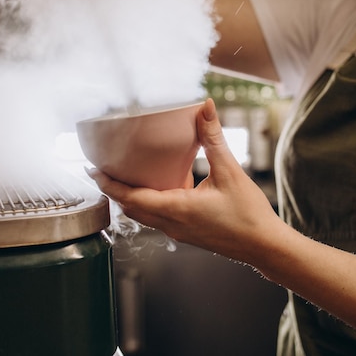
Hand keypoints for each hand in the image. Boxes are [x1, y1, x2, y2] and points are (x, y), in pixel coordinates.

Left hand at [87, 98, 279, 262]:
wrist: (263, 246)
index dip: (108, 184)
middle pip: (129, 207)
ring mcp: (177, 231)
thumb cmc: (249, 215)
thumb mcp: (230, 172)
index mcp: (176, 209)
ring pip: (141, 214)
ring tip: (119, 176)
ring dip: (127, 197)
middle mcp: (171, 223)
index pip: (130, 197)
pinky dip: (145, 202)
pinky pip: (155, 217)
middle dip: (112, 189)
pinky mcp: (184, 232)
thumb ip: (213, 139)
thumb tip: (205, 108)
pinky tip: (154, 185)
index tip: (92, 170)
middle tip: (99, 170)